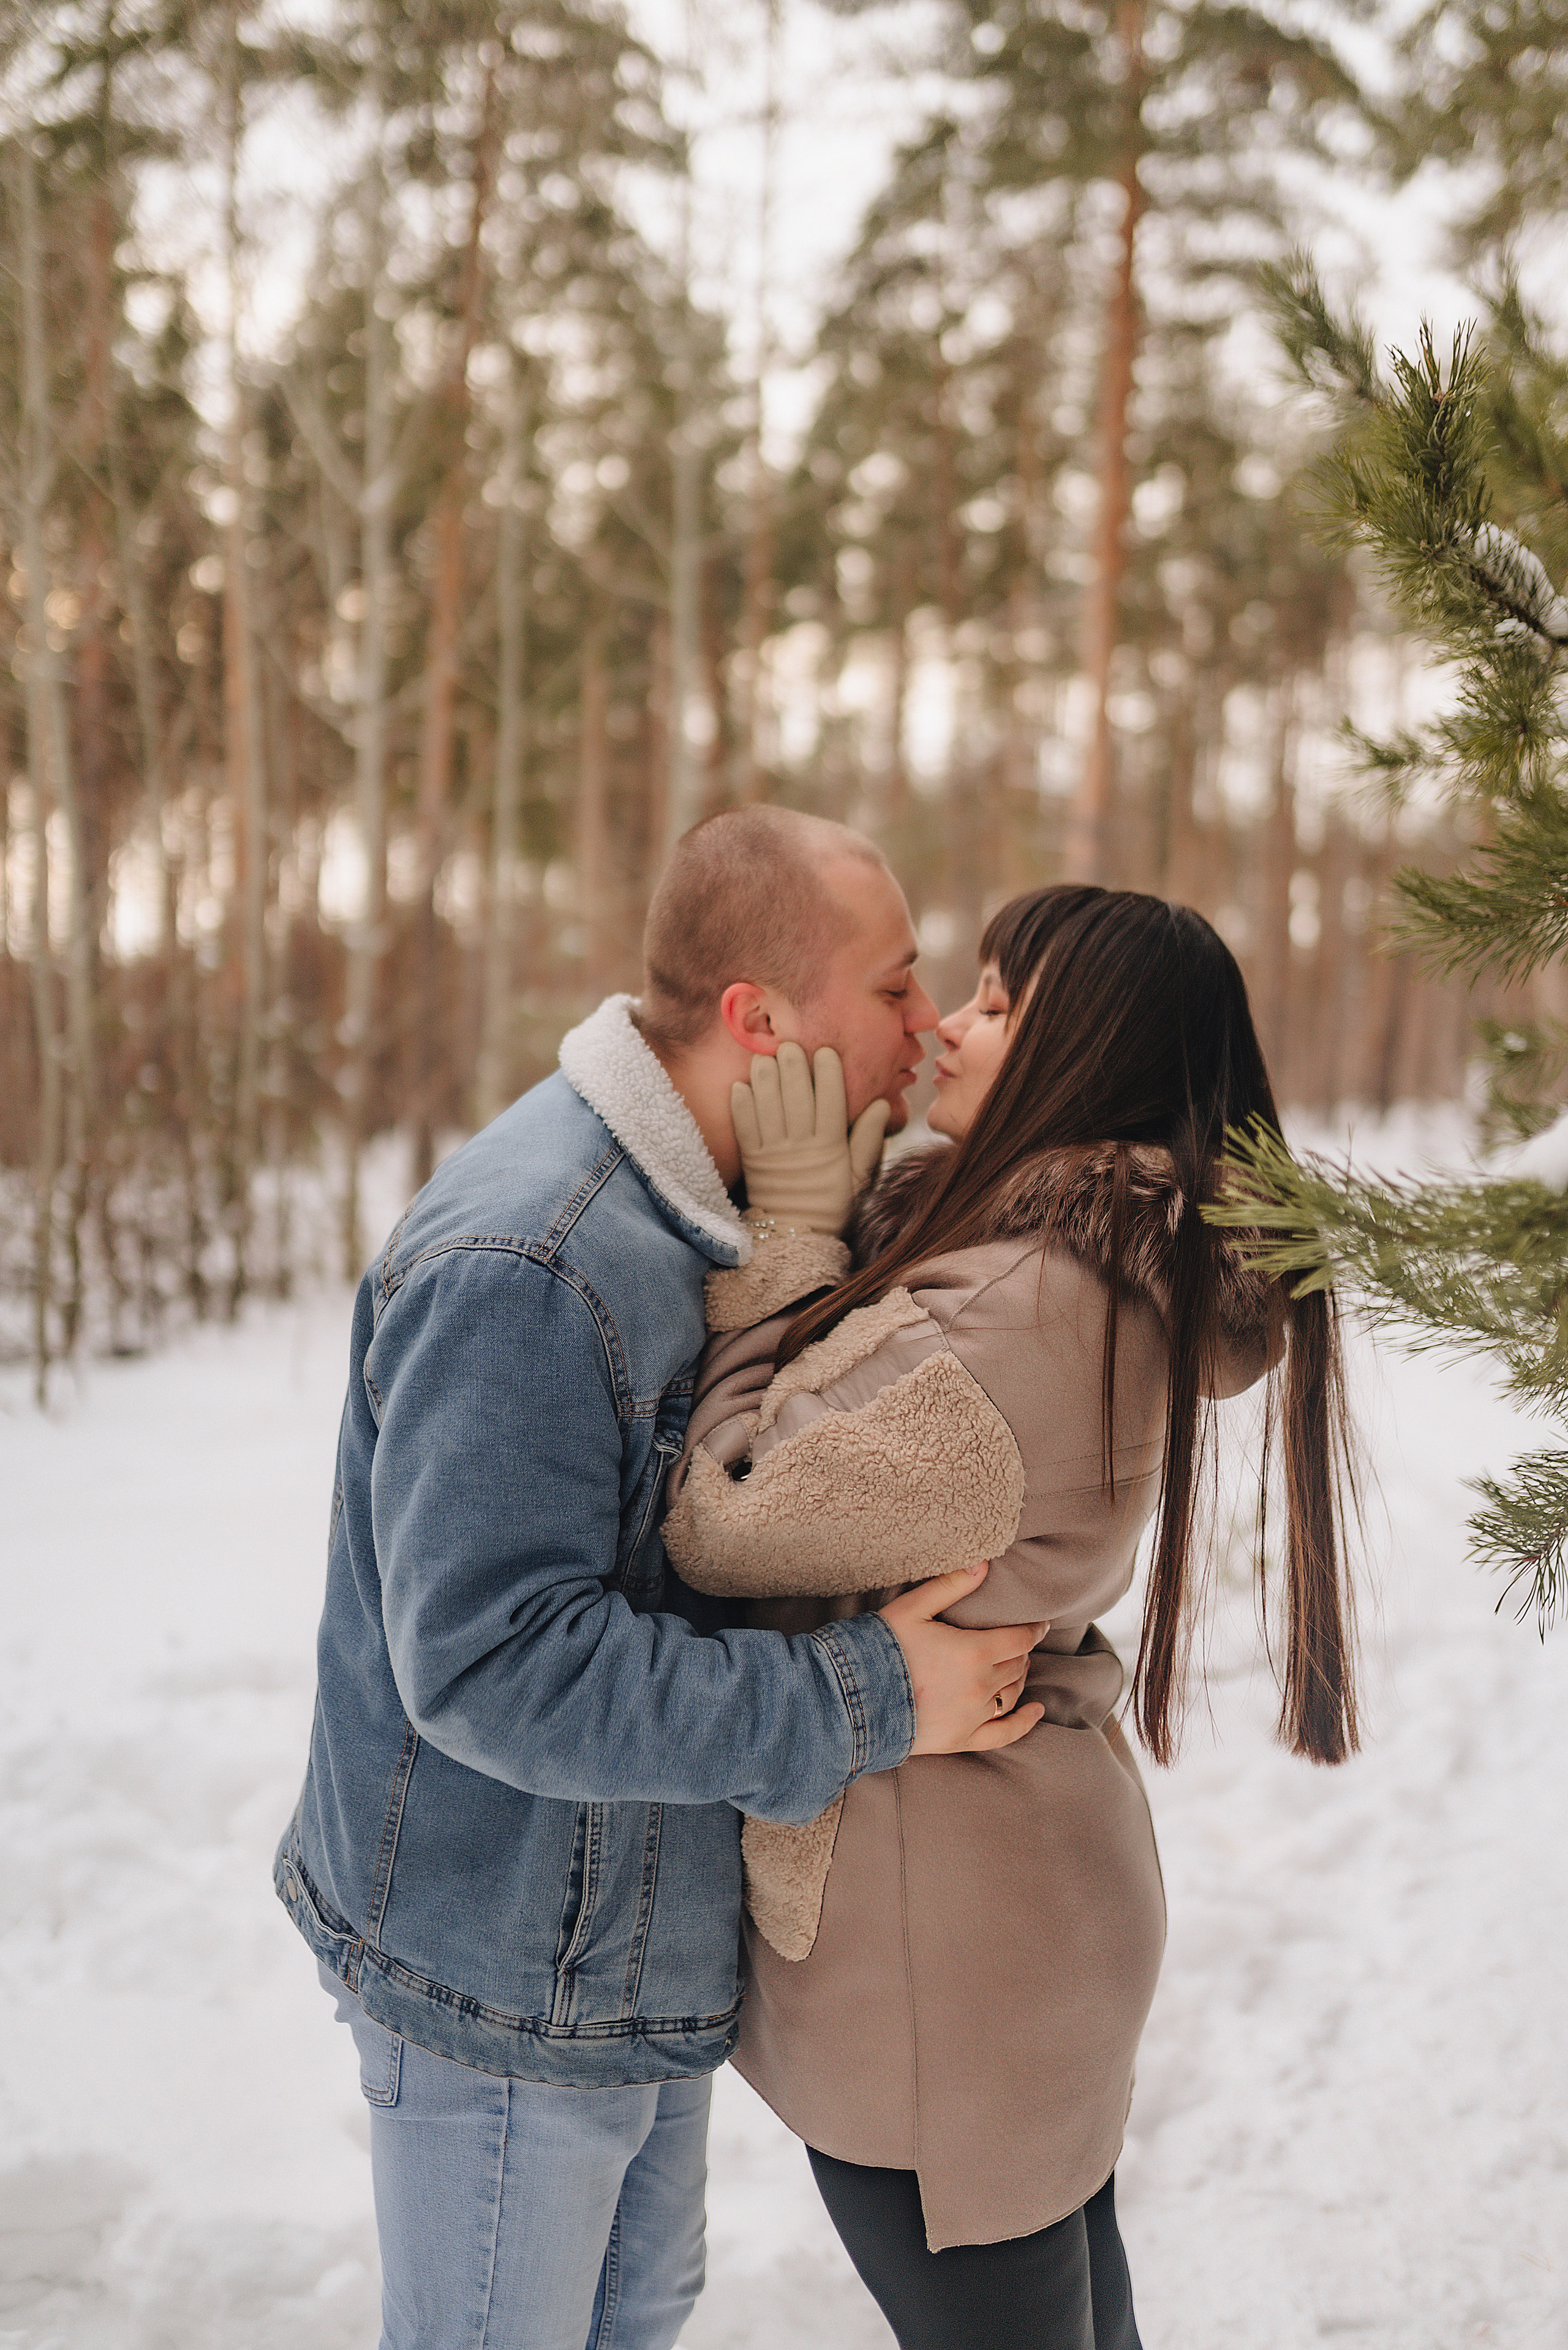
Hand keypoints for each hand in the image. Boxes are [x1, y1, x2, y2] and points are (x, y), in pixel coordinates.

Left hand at [732, 1042, 889, 1238]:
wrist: (796, 1236)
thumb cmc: (832, 1202)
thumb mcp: (859, 1175)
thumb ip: (869, 1139)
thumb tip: (882, 1104)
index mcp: (831, 1148)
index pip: (831, 1103)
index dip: (828, 1075)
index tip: (826, 1051)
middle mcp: (802, 1147)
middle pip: (796, 1099)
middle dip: (792, 1068)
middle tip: (788, 1043)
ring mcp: (774, 1154)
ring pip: (768, 1109)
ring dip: (764, 1080)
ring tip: (763, 1056)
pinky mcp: (752, 1161)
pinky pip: (745, 1129)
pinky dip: (742, 1107)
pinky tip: (740, 1085)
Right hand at [880, 1563, 1047, 1755]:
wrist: (851, 1701)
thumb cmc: (878, 1649)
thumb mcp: (912, 1609)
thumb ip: (950, 1586)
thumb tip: (983, 1564)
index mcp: (973, 1652)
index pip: (1020, 1639)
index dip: (1033, 1630)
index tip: (1039, 1624)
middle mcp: (979, 1686)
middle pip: (1017, 1665)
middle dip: (1020, 1651)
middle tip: (1014, 1641)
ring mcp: (972, 1717)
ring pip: (1012, 1694)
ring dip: (1018, 1677)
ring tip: (1015, 1665)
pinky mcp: (961, 1740)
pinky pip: (1004, 1734)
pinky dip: (1024, 1723)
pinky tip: (1035, 1712)